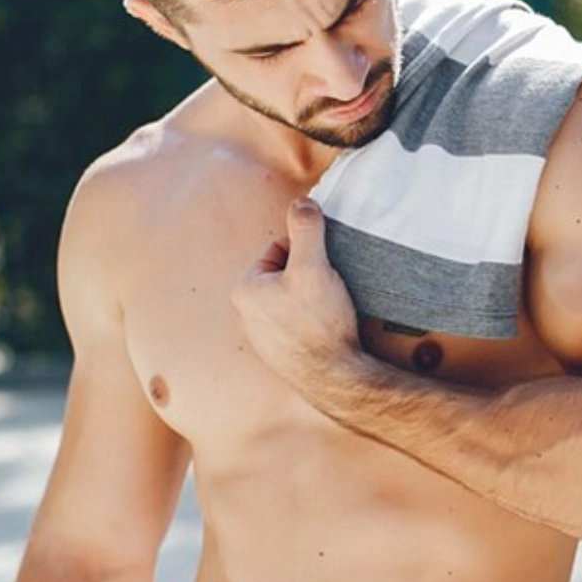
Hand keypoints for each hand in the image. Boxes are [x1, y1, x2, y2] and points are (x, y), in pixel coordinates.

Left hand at [233, 198, 360, 391]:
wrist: (336, 378)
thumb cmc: (320, 323)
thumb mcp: (314, 267)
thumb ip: (305, 229)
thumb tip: (302, 202)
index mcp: (245, 290)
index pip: (278, 250)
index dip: (307, 255)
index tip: (322, 272)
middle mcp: (246, 316)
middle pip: (285, 276)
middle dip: (309, 279)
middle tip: (327, 294)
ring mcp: (262, 338)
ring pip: (293, 301)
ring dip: (313, 301)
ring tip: (329, 314)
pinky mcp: (280, 356)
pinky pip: (298, 325)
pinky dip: (313, 324)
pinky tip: (326, 332)